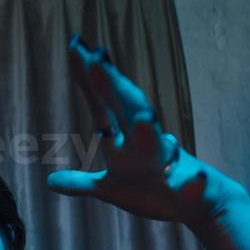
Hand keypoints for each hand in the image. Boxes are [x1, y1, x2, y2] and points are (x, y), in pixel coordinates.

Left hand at [47, 36, 245, 229]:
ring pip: (158, 146)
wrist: (199, 203)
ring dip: (150, 132)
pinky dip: (194, 182)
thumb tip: (50, 181)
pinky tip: (196, 179)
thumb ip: (81, 184)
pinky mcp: (190, 189)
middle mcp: (146, 144)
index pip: (103, 105)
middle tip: (96, 60)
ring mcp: (168, 165)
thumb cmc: (151, 190)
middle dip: (113, 89)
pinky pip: (193, 185)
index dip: (89, 79)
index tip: (75, 45)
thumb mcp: (110, 189)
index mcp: (126, 140)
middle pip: (128, 111)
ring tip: (144, 117)